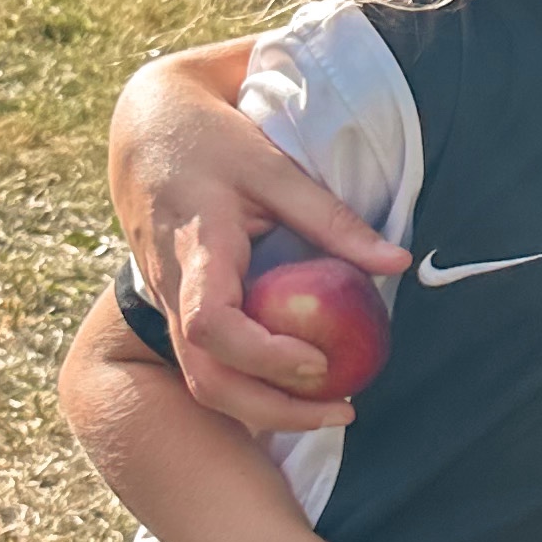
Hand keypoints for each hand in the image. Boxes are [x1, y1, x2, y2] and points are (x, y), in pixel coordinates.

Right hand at [114, 60, 405, 437]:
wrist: (144, 131)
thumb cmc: (211, 142)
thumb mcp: (273, 168)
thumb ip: (332, 219)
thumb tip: (397, 262)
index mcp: (196, 250)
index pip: (212, 326)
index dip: (265, 355)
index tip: (320, 360)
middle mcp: (174, 289)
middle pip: (206, 379)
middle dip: (272, 410)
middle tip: (343, 409)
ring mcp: (170, 305)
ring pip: (203, 383)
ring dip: (265, 408)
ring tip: (331, 408)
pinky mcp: (177, 311)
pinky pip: (206, 366)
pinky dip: (252, 386)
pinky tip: (299, 387)